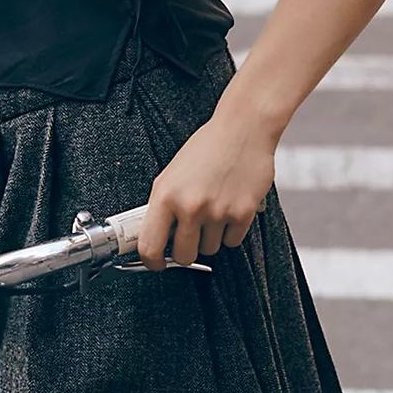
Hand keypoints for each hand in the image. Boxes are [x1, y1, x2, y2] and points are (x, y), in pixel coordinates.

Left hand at [136, 95, 277, 270]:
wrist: (243, 128)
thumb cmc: (206, 148)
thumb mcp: (172, 174)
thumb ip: (164, 205)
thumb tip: (156, 238)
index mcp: (165, 195)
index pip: (150, 246)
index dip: (152, 262)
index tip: (157, 263)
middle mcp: (190, 206)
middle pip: (184, 256)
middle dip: (186, 251)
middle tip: (190, 236)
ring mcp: (217, 211)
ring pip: (210, 249)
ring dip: (210, 238)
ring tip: (213, 211)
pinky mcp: (242, 213)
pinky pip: (232, 242)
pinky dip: (231, 231)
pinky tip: (230, 208)